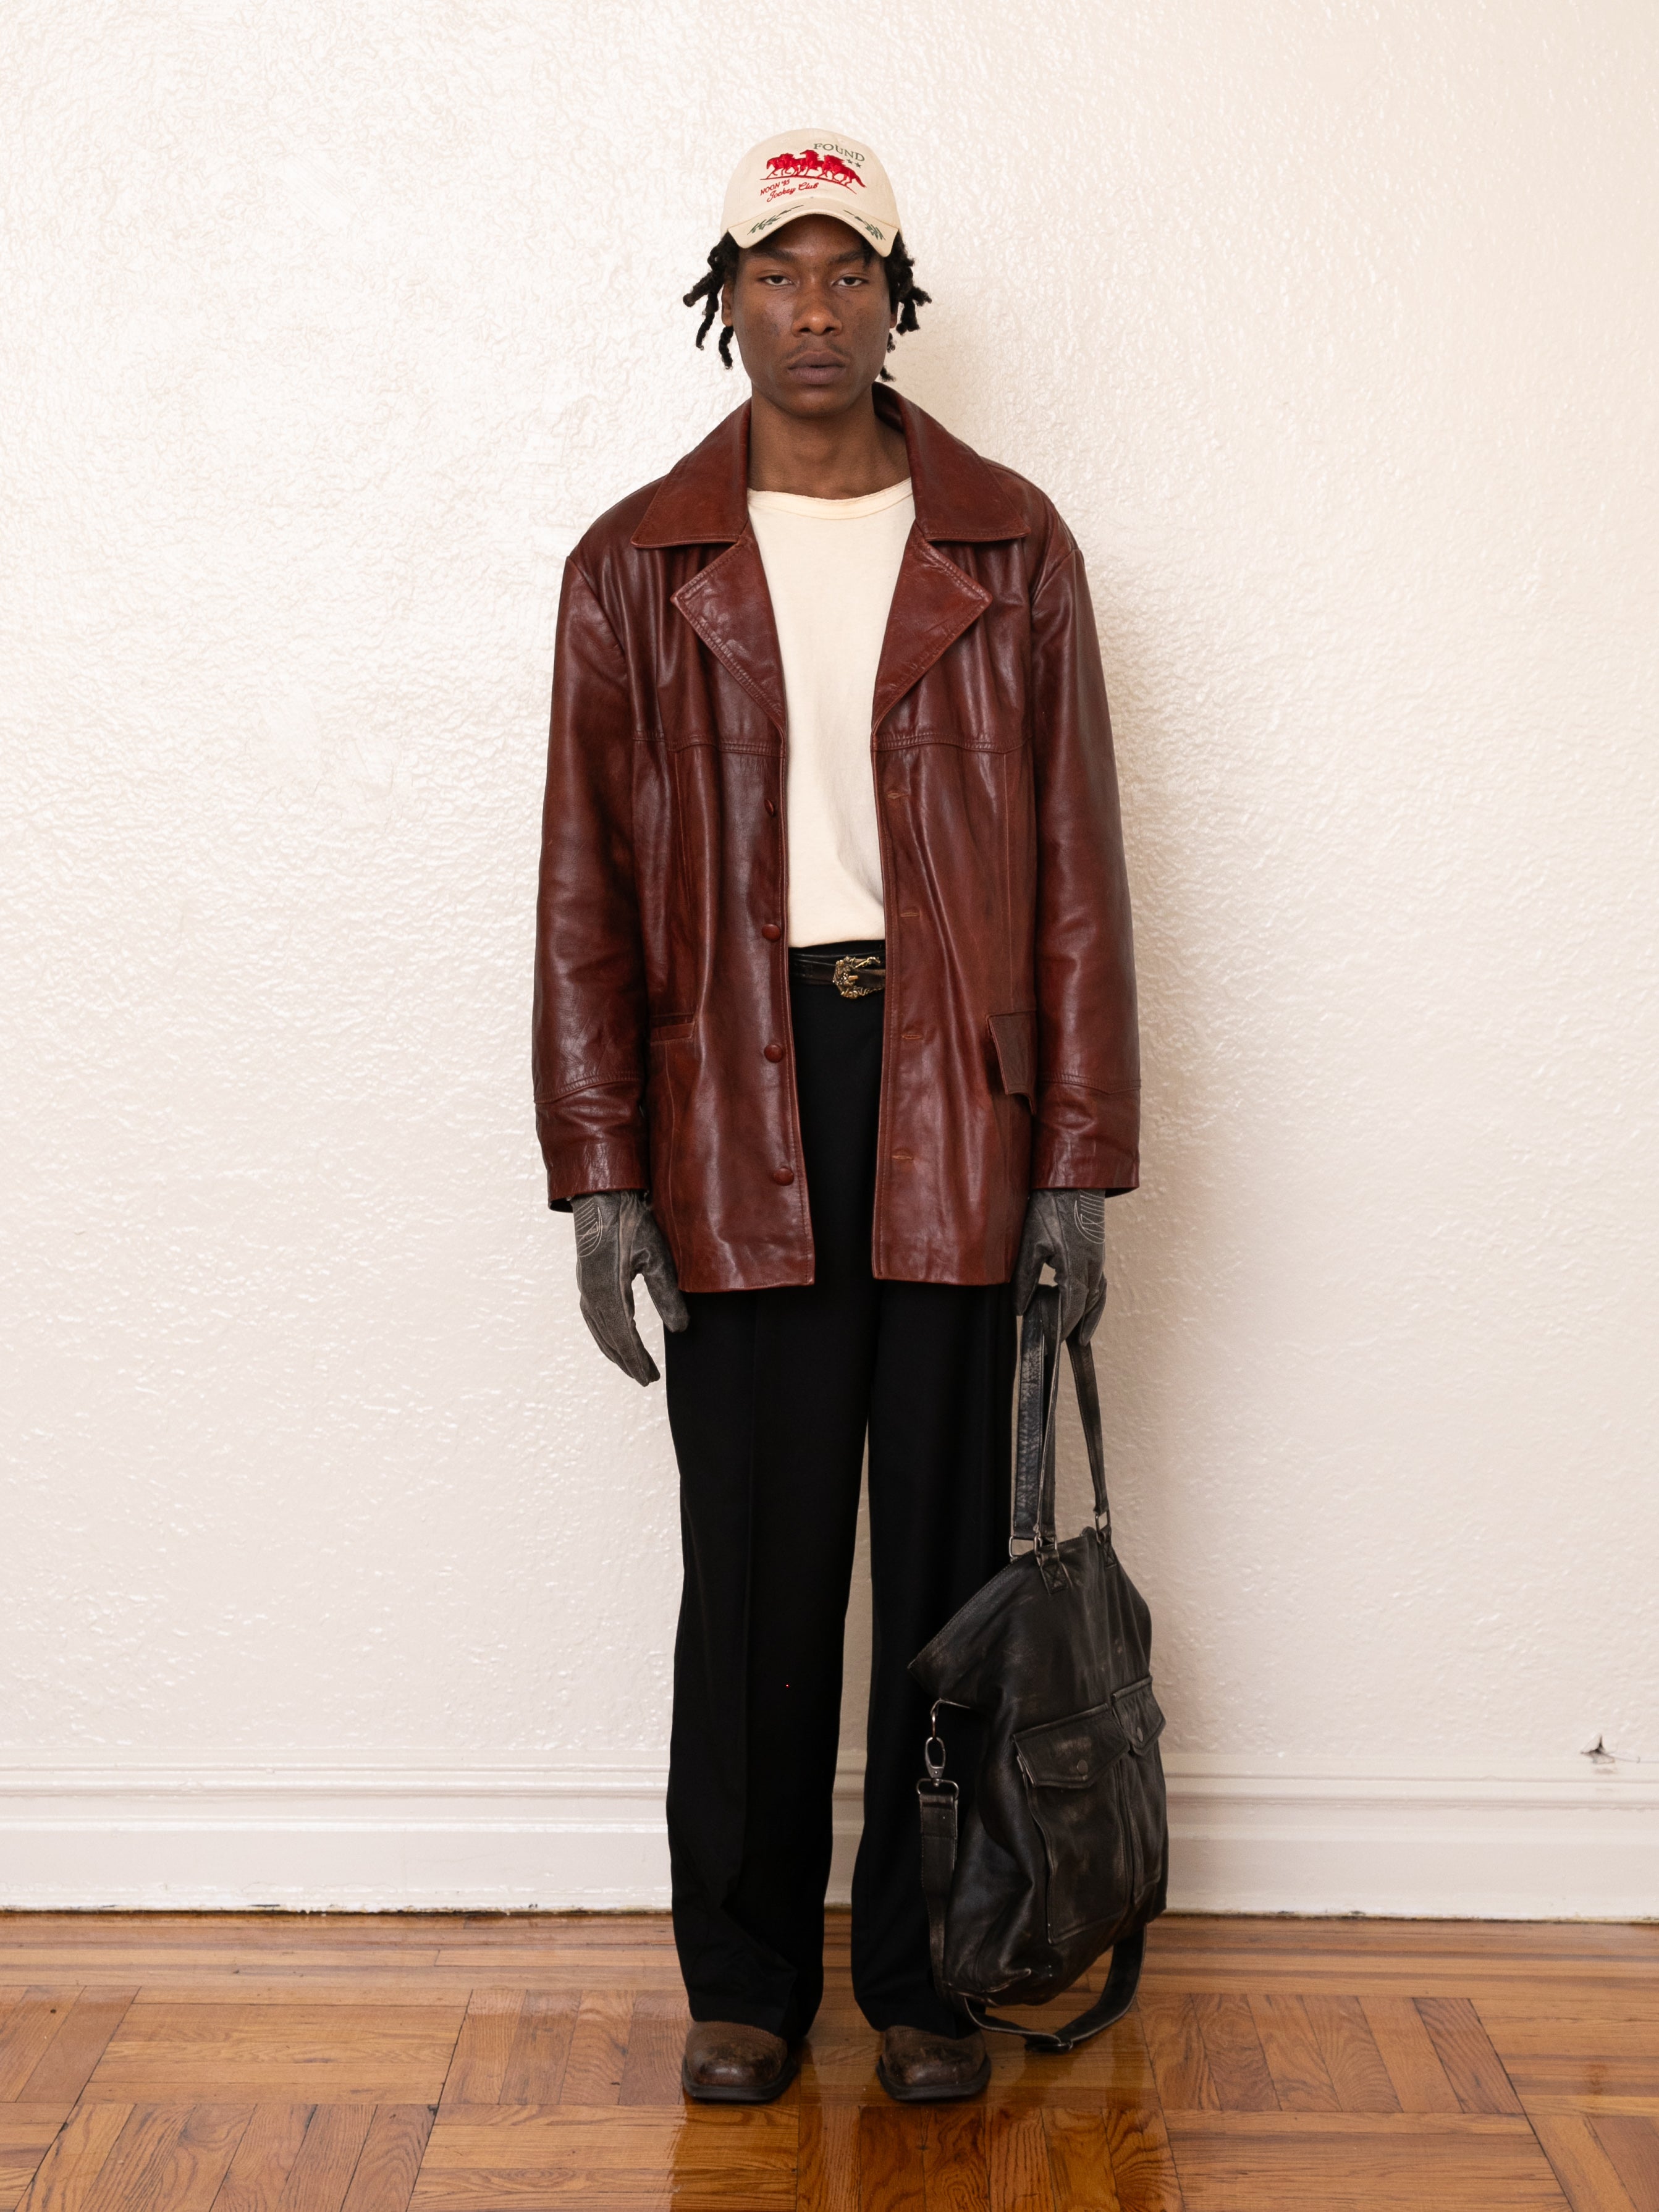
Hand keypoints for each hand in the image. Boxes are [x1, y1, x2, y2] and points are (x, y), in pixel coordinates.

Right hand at [571, 1190, 688, 1384]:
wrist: (603, 1195)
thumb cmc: (631, 1222)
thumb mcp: (657, 1257)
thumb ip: (668, 1295)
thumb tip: (681, 1329)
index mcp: (607, 1290)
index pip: (623, 1336)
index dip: (637, 1360)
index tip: (650, 1378)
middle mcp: (591, 1292)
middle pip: (608, 1338)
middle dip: (627, 1361)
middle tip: (647, 1379)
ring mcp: (585, 1286)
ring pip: (598, 1329)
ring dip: (615, 1350)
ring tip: (633, 1366)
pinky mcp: (586, 1278)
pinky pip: (593, 1316)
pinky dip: (605, 1334)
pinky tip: (615, 1337)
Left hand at [1011, 1188, 1106, 1343]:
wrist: (1072, 1180)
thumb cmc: (1049, 1208)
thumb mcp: (1030, 1243)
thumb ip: (1024, 1278)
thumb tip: (1020, 1307)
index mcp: (1076, 1267)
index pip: (1071, 1308)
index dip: (1061, 1328)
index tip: (1051, 1343)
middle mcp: (1092, 1267)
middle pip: (1087, 1306)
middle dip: (1073, 1326)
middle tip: (1059, 1342)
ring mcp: (1098, 1259)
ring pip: (1097, 1296)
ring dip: (1087, 1315)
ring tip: (1076, 1334)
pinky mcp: (1097, 1251)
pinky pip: (1099, 1283)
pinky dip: (1092, 1300)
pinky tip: (1082, 1303)